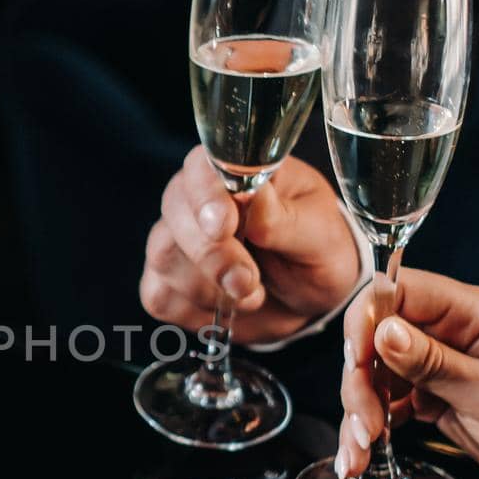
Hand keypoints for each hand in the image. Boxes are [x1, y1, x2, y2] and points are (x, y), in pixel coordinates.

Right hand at [140, 147, 361, 344]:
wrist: (311, 294)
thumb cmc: (316, 249)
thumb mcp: (318, 233)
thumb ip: (285, 218)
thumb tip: (253, 197)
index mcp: (235, 172)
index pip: (200, 168)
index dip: (207, 196)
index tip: (226, 226)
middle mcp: (196, 199)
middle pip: (174, 215)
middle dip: (211, 255)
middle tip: (248, 280)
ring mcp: (176, 240)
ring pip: (164, 257)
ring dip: (209, 286)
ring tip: (252, 293)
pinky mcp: (167, 281)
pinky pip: (159, 295)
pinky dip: (195, 310)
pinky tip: (227, 307)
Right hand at [336, 268, 478, 478]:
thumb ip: (436, 363)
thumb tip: (384, 330)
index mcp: (469, 313)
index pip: (398, 291)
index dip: (367, 321)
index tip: (358, 363)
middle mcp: (445, 331)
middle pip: (375, 336)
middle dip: (360, 381)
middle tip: (365, 426)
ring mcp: (433, 363)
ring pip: (372, 373)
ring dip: (358, 410)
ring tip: (359, 452)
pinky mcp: (426, 394)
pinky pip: (382, 402)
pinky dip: (367, 428)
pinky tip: (360, 455)